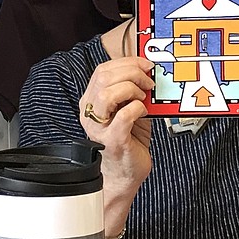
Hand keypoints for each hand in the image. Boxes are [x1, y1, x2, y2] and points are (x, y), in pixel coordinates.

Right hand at [79, 57, 154, 203]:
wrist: (125, 175)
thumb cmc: (128, 142)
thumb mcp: (128, 110)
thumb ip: (131, 91)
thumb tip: (147, 72)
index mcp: (91, 101)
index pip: (102, 70)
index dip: (127, 63)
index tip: (145, 65)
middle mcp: (90, 112)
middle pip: (105, 77)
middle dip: (132, 73)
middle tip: (148, 83)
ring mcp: (100, 127)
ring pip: (108, 93)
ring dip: (132, 90)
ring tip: (143, 99)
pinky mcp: (114, 140)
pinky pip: (124, 116)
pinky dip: (138, 109)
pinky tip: (143, 113)